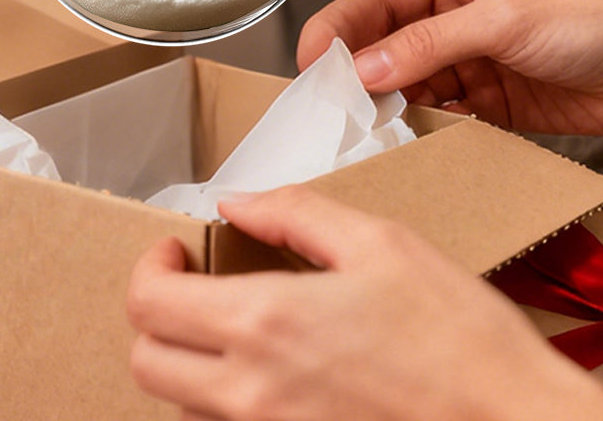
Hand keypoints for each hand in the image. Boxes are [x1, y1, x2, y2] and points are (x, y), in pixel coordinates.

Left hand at [127, 186, 602, 420]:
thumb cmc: (456, 334)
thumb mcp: (379, 242)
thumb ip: (294, 213)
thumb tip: (236, 203)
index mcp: (266, 322)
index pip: (148, 304)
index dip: (149, 268)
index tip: (175, 251)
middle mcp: (250, 393)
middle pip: (145, 362)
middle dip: (156, 316)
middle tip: (192, 286)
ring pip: (179, 406)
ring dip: (188, 362)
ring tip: (232, 327)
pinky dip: (224, 403)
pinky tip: (270, 374)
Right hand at [298, 0, 602, 152]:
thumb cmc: (592, 21)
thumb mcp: (503, 21)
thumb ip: (428, 45)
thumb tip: (362, 69)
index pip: (379, 1)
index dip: (339, 29)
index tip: (308, 65)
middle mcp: (454, 16)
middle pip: (386, 45)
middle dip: (356, 74)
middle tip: (326, 109)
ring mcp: (470, 62)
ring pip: (408, 85)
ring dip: (387, 107)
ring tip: (363, 132)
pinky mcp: (489, 105)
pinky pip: (439, 116)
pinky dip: (421, 130)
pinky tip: (408, 144)